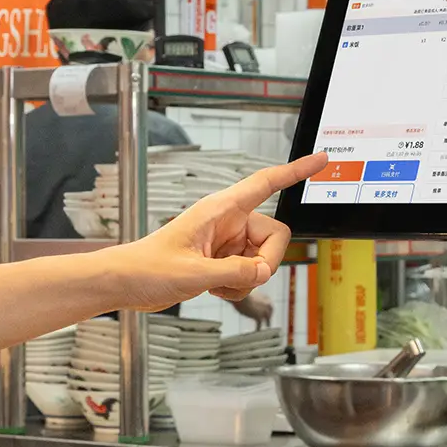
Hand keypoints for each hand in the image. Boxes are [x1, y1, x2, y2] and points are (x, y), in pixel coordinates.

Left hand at [103, 155, 324, 309]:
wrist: (125, 283)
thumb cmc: (147, 267)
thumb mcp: (193, 273)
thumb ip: (234, 273)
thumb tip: (263, 273)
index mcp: (220, 210)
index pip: (265, 183)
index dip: (295, 171)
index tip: (321, 159)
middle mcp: (228, 222)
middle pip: (275, 236)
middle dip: (264, 263)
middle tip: (240, 278)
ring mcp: (227, 242)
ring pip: (263, 259)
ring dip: (247, 279)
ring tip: (216, 284)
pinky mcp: (222, 260)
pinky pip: (249, 273)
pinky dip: (238, 286)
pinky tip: (214, 288)